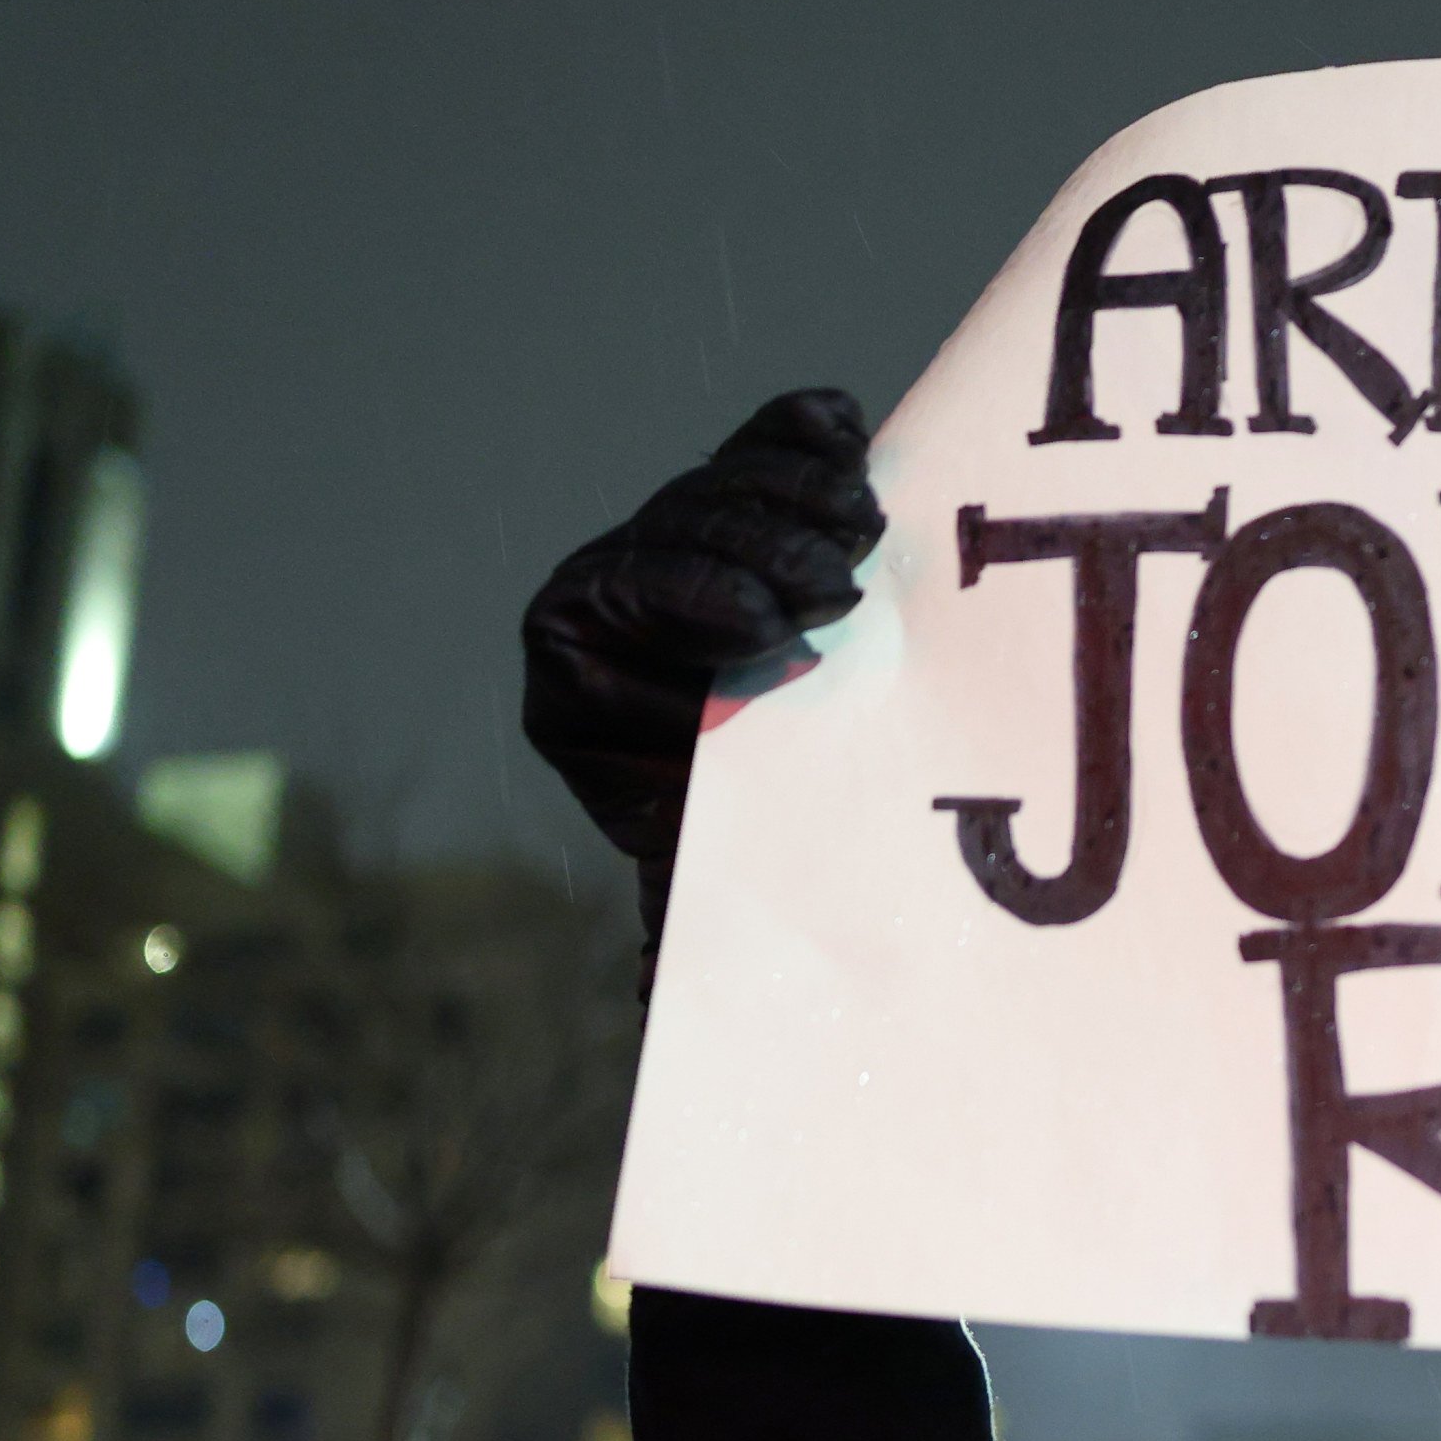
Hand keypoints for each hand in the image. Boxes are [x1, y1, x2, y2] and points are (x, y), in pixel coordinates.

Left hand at [520, 388, 882, 982]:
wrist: (820, 822)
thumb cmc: (761, 868)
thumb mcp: (715, 893)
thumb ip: (683, 936)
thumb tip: (662, 1010)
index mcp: (573, 695)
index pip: (594, 614)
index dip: (681, 603)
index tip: (769, 630)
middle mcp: (608, 614)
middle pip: (664, 537)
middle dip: (754, 548)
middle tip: (840, 584)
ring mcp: (678, 550)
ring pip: (713, 491)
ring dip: (793, 496)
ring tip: (866, 525)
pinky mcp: (745, 510)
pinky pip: (760, 447)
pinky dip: (801, 434)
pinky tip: (845, 431)